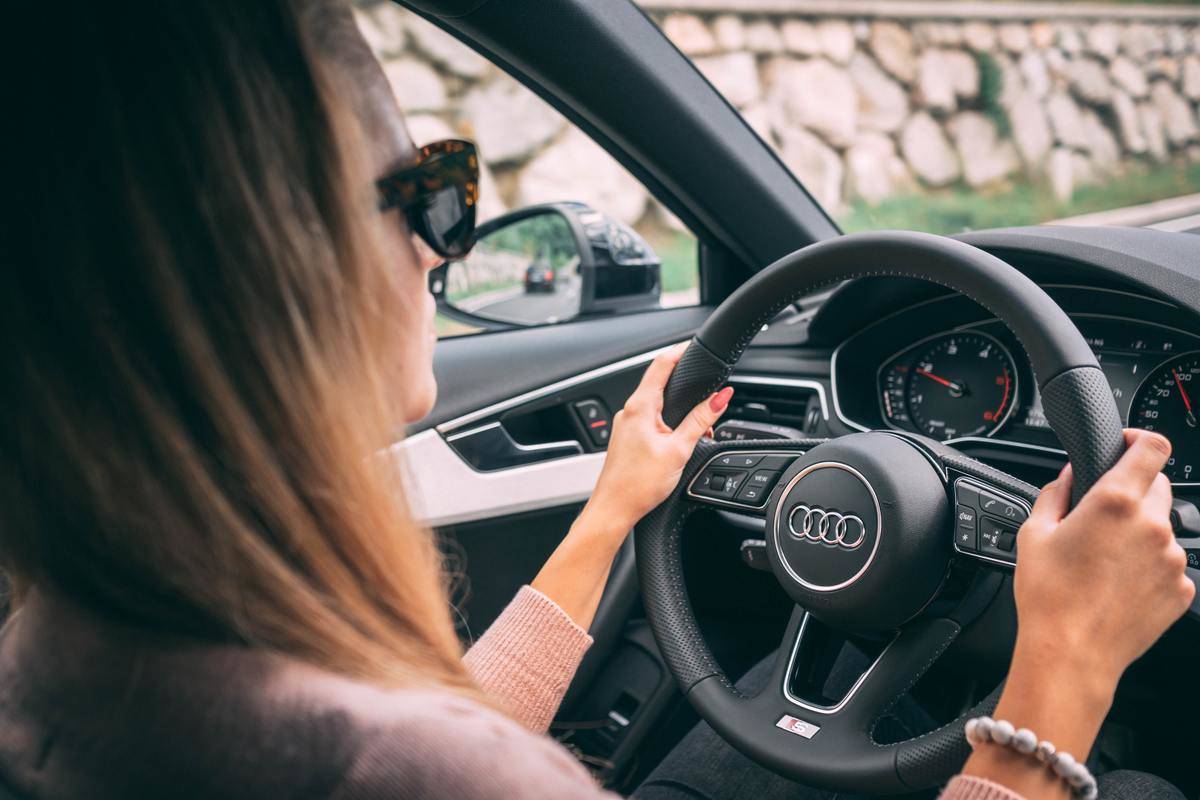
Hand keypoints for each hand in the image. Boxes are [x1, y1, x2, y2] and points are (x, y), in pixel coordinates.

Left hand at [531, 343, 731, 628]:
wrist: (613, 510)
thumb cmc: (638, 484)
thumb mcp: (679, 449)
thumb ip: (701, 420)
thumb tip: (720, 398)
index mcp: (640, 406)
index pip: (661, 364)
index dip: (680, 352)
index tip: (695, 347)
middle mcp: (629, 411)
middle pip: (660, 383)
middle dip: (686, 386)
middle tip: (708, 391)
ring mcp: (626, 425)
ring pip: (656, 404)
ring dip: (678, 409)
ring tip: (699, 425)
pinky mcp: (627, 439)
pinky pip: (650, 420)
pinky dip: (668, 423)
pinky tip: (679, 440)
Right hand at [1012, 429, 1192, 693]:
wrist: (1072, 653)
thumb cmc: (1049, 596)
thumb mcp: (1034, 533)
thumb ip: (1057, 492)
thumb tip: (1071, 475)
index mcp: (1115, 502)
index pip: (1153, 447)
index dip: (1140, 439)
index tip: (1127, 445)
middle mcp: (1152, 526)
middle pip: (1158, 485)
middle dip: (1133, 489)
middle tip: (1102, 514)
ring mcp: (1172, 559)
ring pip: (1162, 527)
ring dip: (1140, 531)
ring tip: (1105, 559)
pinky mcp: (1182, 589)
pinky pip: (1168, 563)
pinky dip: (1149, 565)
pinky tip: (1118, 583)